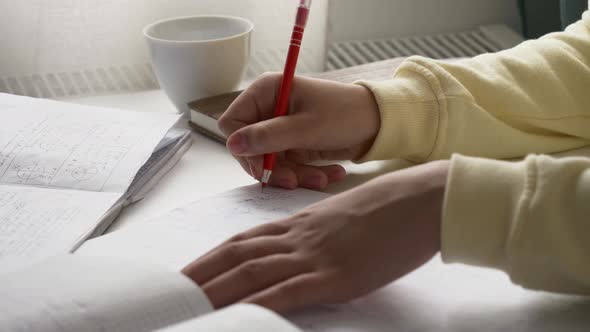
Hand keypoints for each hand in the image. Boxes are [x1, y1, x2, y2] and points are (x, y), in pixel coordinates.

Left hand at [182, 161, 448, 312]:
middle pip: (235, 254)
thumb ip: (312, 236)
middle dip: (199, 275)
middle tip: (168, 293)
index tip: (187, 272)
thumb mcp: (340, 220)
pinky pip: (287, 291)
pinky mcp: (335, 275)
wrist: (419, 199)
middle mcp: (296, 237)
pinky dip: (259, 303)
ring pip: (251, 272)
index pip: (241, 240)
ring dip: (215, 290)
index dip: (209, 257)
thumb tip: (294, 256)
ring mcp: (313, 255)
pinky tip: (240, 316)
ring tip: (187, 306)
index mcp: (297, 223)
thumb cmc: (385, 208)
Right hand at [218, 73, 379, 189]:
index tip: (261, 165)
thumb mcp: (306, 128)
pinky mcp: (295, 144)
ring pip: (271, 162)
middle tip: (292, 180)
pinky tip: (328, 175)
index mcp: (267, 92)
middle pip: (252, 147)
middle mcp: (270, 109)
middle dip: (272, 167)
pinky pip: (289, 166)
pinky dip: (306, 174)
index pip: (234, 123)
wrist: (379, 123)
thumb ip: (268, 137)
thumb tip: (233, 144)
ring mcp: (282, 129)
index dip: (243, 147)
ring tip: (320, 179)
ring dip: (294, 174)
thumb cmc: (345, 114)